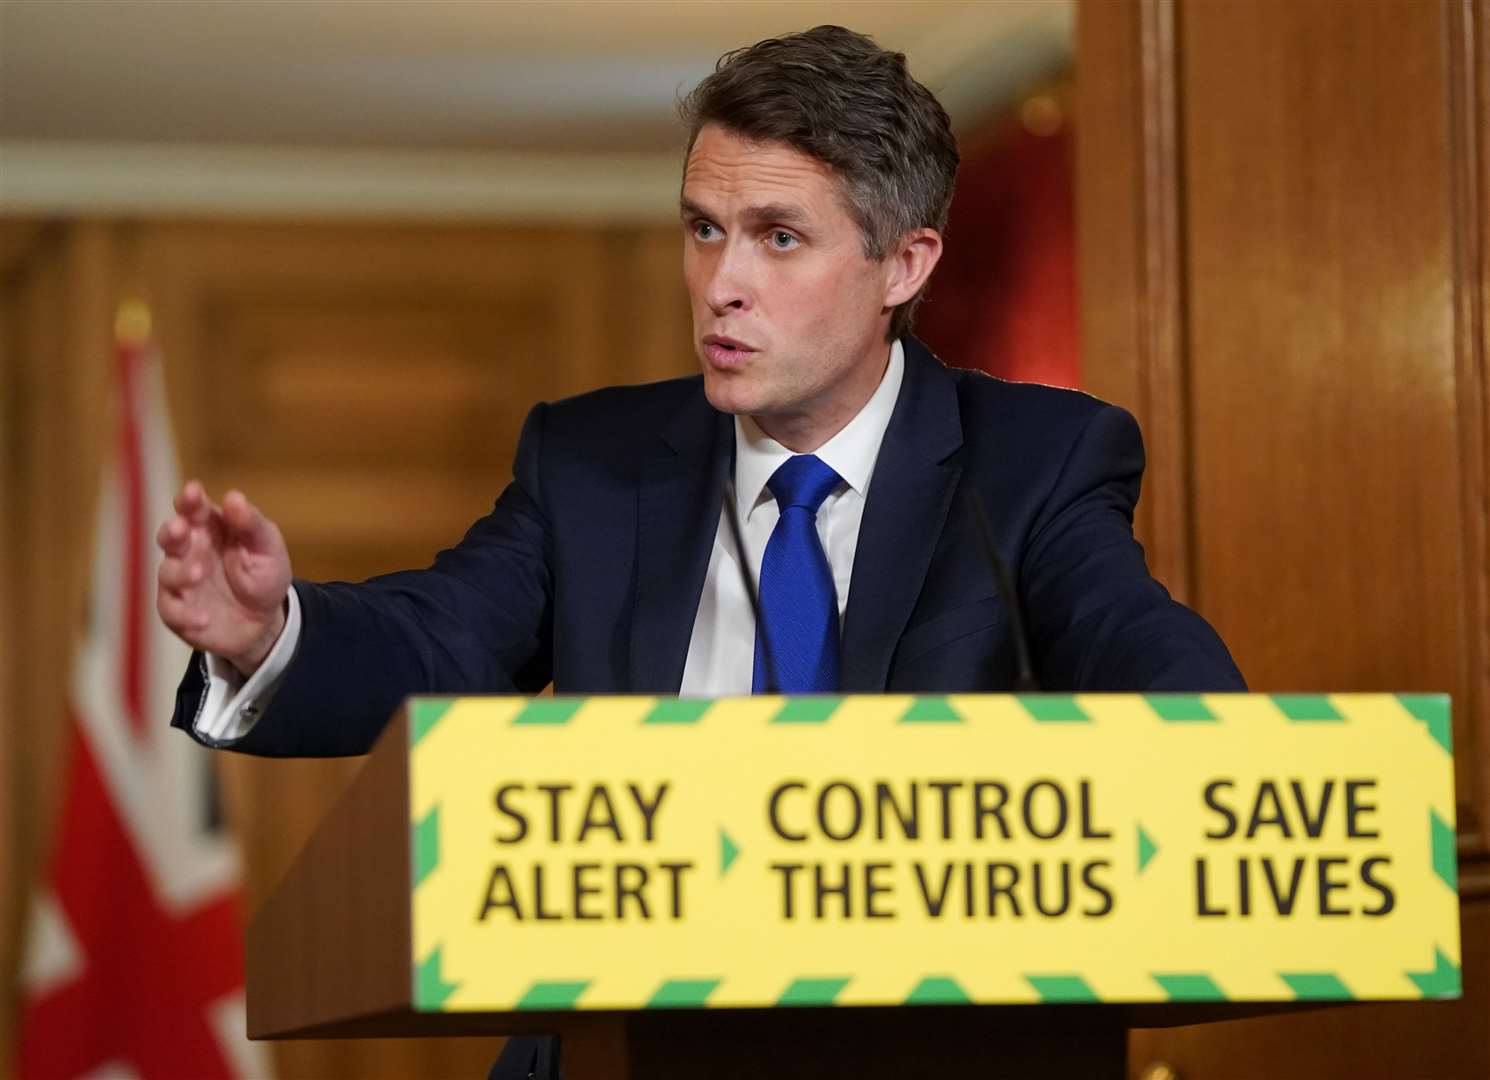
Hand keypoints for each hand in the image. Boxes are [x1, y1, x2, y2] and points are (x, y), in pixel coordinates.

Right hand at [156, 481, 292, 676]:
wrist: (265, 621)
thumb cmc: (264, 574)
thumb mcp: (268, 548)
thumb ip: (251, 524)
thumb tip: (234, 497)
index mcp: (210, 528)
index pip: (194, 508)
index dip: (189, 500)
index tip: (193, 493)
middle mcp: (190, 550)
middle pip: (170, 536)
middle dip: (172, 531)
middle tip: (182, 529)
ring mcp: (180, 581)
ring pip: (168, 572)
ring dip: (181, 572)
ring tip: (200, 573)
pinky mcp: (177, 611)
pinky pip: (172, 611)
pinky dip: (185, 614)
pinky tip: (204, 618)